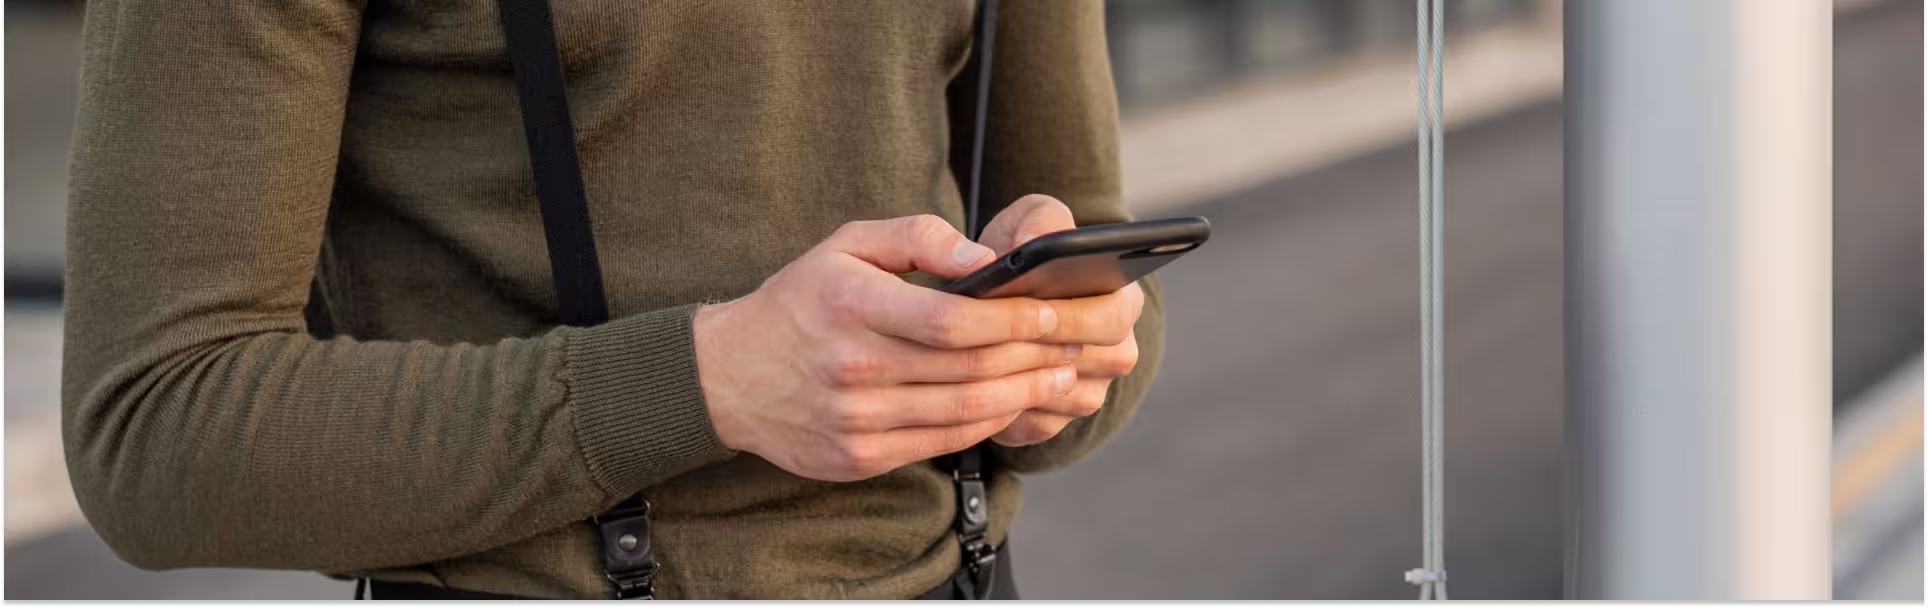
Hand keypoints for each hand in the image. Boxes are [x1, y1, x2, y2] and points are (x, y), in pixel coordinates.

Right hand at [693, 215, 1125, 480]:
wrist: (728, 377)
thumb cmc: (800, 301)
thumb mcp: (846, 244)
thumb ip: (918, 237)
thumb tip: (984, 259)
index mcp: (852, 306)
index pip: (954, 321)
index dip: (1017, 320)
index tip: (1059, 310)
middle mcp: (854, 367)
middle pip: (970, 368)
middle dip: (1038, 355)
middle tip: (1081, 342)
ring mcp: (857, 419)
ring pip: (965, 410)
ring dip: (1025, 393)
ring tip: (1062, 373)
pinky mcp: (861, 457)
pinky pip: (944, 441)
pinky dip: (989, 421)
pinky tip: (1015, 401)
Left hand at [974, 195, 1146, 446]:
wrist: (1005, 296)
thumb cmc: (1021, 251)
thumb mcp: (1032, 221)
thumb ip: (1038, 222)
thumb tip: (1029, 246)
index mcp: (1122, 302)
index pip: (1110, 317)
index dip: (1069, 315)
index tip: (1029, 305)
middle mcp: (1117, 352)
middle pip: (1086, 363)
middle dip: (1035, 348)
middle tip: (988, 335)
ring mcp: (1089, 391)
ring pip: (1055, 398)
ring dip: (1015, 380)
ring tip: (971, 358)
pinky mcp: (1055, 422)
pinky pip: (1030, 424)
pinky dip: (1000, 407)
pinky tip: (969, 385)